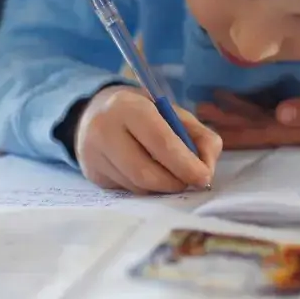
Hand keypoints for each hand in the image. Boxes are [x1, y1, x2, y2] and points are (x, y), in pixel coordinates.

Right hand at [76, 85, 221, 193]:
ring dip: (162, 188)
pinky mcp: (92, 175)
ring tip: (171, 176)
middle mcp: (104, 130)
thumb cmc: (143, 114)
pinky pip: (127, 192)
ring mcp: (93, 155)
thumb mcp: (173, 114)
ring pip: (137, 186)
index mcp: (128, 106)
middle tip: (190, 183)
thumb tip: (207, 169)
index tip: (204, 177)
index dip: (185, 164)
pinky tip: (150, 176)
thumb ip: (200, 137)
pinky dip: (147, 189)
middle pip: (145, 172)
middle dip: (174, 182)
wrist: (95, 115)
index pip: (160, 141)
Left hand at [196, 91, 299, 148]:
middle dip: (227, 122)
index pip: (262, 133)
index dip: (233, 130)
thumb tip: (281, 113)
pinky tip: (238, 97)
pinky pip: (278, 110)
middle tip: (195, 111)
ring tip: (208, 104)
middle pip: (256, 127)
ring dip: (236, 113)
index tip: (206, 125)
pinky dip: (255, 105)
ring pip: (263, 119)